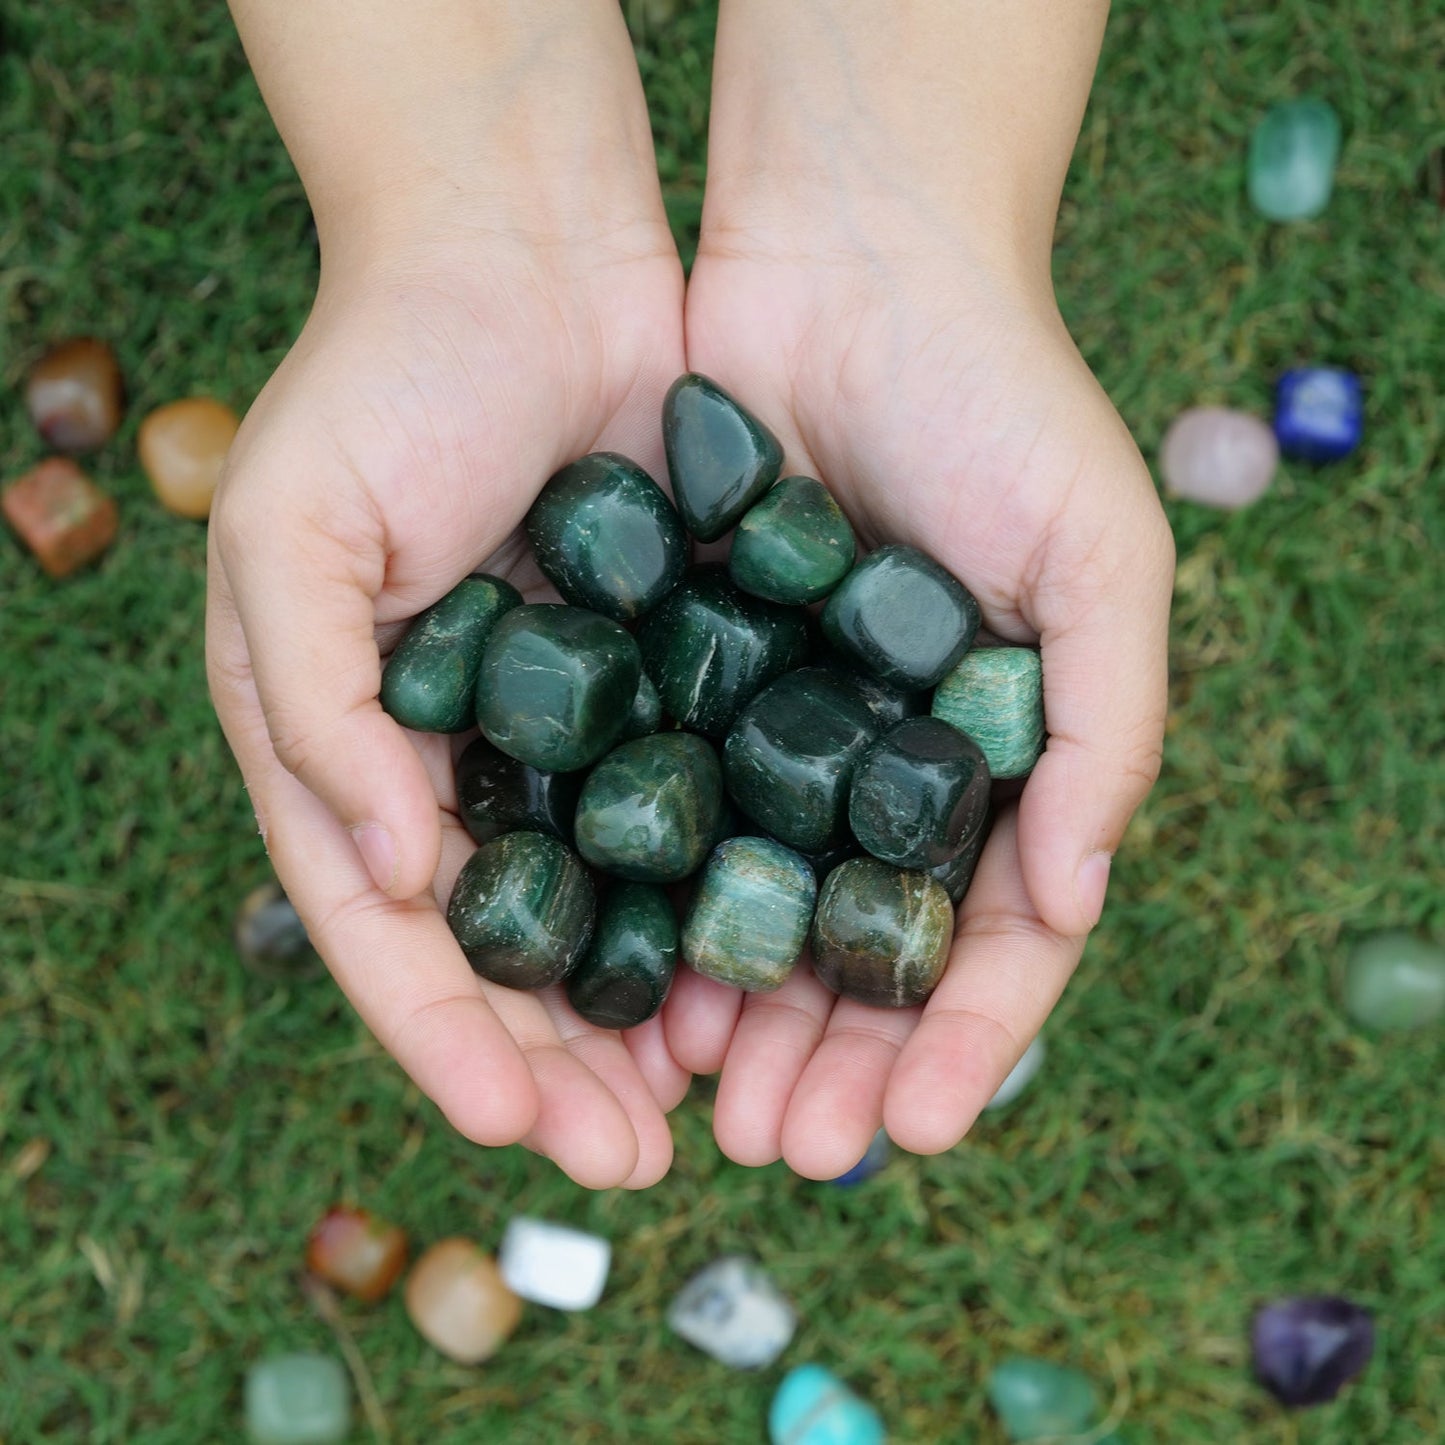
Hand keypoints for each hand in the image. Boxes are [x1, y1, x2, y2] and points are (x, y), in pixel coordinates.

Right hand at [207, 222, 690, 1187]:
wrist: (526, 259)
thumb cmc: (388, 379)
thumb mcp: (292, 532)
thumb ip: (311, 708)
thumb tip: (392, 873)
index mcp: (355, 750)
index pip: (392, 933)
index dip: (446, 1037)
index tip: (518, 1129)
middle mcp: (463, 762)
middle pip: (509, 953)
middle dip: (560, 1065)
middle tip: (637, 1161)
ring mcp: (570, 732)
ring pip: (608, 912)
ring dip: (647, 1014)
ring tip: (711, 1104)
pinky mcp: (667, 684)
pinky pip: (691, 819)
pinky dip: (714, 901)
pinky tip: (759, 971)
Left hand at [664, 198, 1173, 1177]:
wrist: (847, 257)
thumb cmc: (995, 396)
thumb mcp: (1095, 557)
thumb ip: (1108, 727)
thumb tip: (1073, 898)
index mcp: (995, 752)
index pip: (991, 933)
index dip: (964, 1038)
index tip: (917, 1128)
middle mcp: (886, 761)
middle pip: (863, 947)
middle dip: (835, 1056)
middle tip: (786, 1144)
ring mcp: (782, 729)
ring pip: (758, 908)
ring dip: (740, 1012)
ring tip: (701, 1098)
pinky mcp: (685, 679)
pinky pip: (669, 817)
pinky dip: (657, 904)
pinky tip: (633, 977)